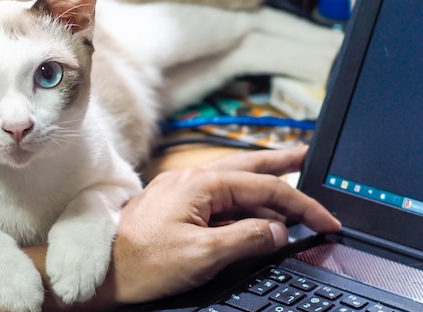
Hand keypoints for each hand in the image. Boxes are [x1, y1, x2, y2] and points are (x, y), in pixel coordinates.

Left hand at [110, 146, 340, 303]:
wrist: (102, 269)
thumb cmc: (143, 263)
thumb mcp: (203, 255)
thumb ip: (247, 238)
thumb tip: (277, 231)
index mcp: (200, 185)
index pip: (263, 186)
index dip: (300, 203)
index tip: (324, 219)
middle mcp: (190, 179)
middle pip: (247, 166)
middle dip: (280, 163)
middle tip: (307, 157)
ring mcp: (181, 190)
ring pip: (232, 179)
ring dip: (261, 182)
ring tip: (287, 183)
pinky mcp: (175, 205)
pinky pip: (216, 196)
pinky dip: (240, 200)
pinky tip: (251, 209)